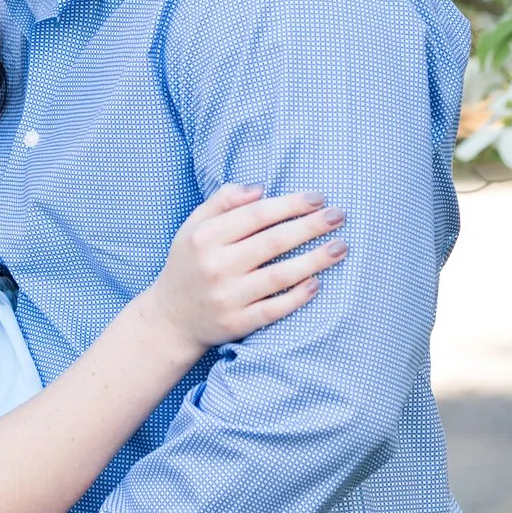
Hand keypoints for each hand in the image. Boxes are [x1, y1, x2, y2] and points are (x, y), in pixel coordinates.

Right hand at [137, 184, 344, 351]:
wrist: (170, 319)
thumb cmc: (189, 264)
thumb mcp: (194, 226)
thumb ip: (222, 201)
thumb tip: (261, 189)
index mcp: (205, 238)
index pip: (256, 215)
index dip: (290, 204)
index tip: (318, 197)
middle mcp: (216, 266)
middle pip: (273, 242)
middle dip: (310, 226)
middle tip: (339, 215)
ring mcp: (227, 297)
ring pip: (279, 275)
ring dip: (314, 260)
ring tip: (340, 247)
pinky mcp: (237, 323)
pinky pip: (273, 309)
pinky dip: (296, 297)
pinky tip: (317, 284)